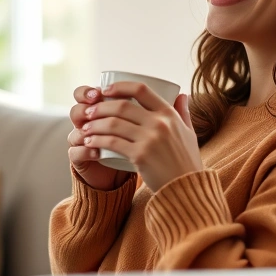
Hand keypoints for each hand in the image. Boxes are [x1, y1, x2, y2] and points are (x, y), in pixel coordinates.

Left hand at [79, 81, 202, 191]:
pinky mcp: (141, 156)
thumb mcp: (189, 132)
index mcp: (169, 114)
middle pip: (122, 106)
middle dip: (100, 107)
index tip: (105, 90)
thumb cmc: (186, 161)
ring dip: (94, 124)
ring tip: (85, 128)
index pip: (140, 89)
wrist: (187, 189)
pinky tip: (89, 142)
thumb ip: (184, 112)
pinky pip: (112, 143)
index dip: (119, 86)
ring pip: (113, 124)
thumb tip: (182, 95)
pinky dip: (97, 140)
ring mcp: (150, 139)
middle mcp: (159, 123)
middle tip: (88, 112)